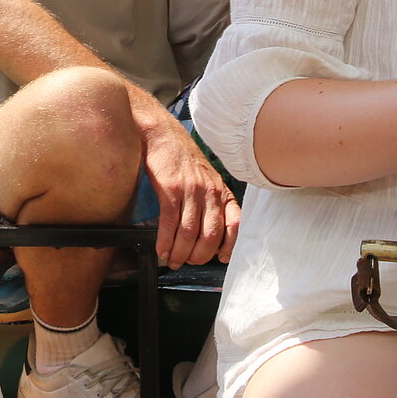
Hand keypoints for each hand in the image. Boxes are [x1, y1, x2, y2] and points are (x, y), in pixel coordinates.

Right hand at [138, 109, 239, 268]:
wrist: (162, 135)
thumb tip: (208, 233)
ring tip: (173, 260)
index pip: (234, 224)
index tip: (221, 258)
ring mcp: (191, 190)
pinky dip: (165, 241)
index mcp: (221, 191)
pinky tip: (161, 249)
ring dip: (180, 252)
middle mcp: (210, 191)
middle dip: (199, 256)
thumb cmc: (182, 158)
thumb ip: (211, 202)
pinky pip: (170, 222)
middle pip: (210, 234)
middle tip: (188, 262)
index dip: (229, 246)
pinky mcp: (170, 188)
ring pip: (190, 232)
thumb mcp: (206, 178)